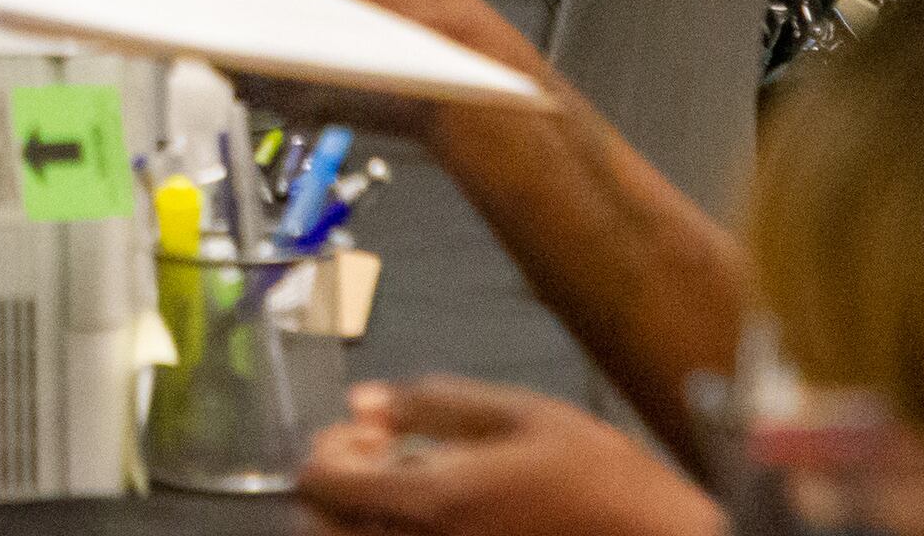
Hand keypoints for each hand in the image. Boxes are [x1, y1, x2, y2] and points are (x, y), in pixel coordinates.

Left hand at [300, 378, 721, 535]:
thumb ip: (434, 404)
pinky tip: (445, 515)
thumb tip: (367, 400)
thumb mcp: (524, 416)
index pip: (318, 484)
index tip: (364, 432)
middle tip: (379, 458)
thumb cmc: (605, 488)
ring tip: (416, 487)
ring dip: (364, 516)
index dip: (329, 449)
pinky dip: (400, 534)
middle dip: (336, 488)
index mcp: (428, 503)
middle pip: (319, 528)